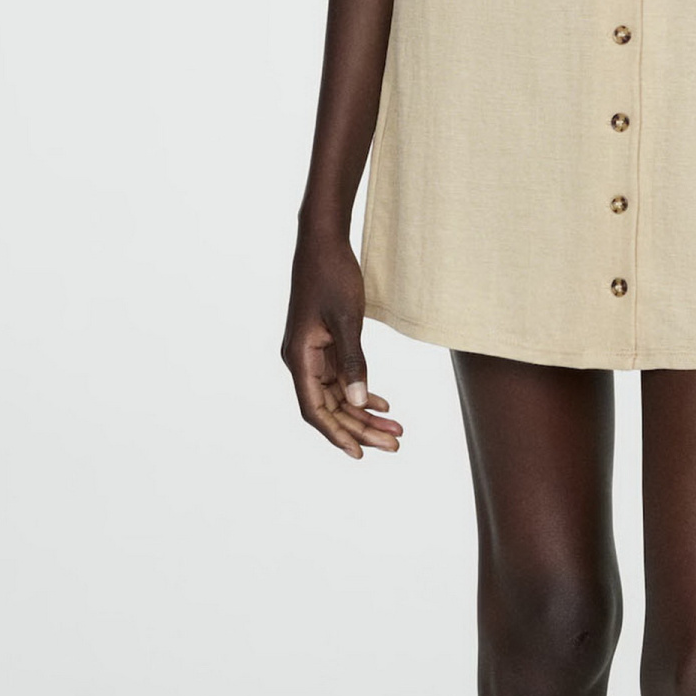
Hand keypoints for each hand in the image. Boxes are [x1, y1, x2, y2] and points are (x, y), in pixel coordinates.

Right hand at [281, 224, 402, 458]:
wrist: (323, 241)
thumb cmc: (332, 275)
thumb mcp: (347, 320)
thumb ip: (354, 362)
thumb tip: (360, 403)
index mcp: (299, 358)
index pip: (316, 410)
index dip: (337, 434)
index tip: (360, 455)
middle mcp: (301, 360)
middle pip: (331, 408)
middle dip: (361, 428)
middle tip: (394, 444)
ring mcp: (313, 353)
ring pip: (339, 395)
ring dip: (365, 413)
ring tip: (396, 429)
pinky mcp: (324, 344)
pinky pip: (342, 378)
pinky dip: (362, 391)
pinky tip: (384, 403)